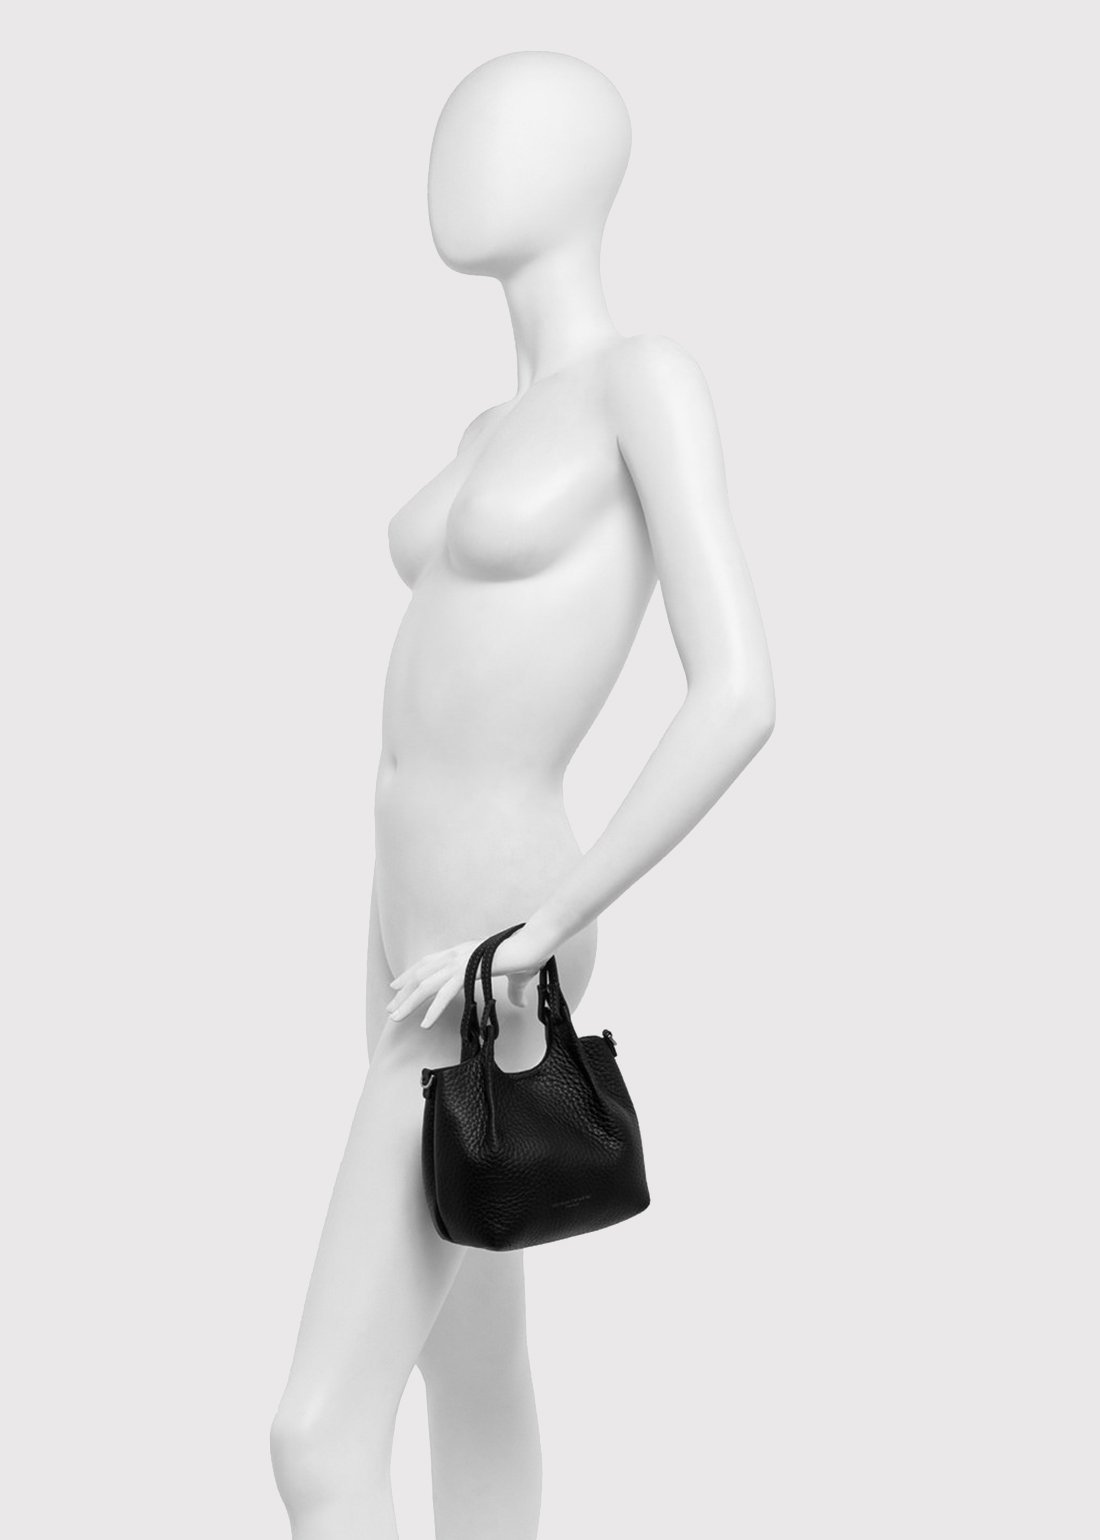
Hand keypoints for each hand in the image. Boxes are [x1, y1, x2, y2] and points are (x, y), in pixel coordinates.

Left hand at [386, 927, 550, 1029]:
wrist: (537, 944)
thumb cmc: (529, 955)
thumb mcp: (517, 976)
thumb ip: (514, 991)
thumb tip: (520, 1004)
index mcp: (463, 950)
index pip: (428, 962)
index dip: (411, 974)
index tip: (397, 987)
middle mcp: (457, 953)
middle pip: (421, 974)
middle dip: (403, 992)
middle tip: (390, 1009)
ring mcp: (461, 961)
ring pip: (426, 984)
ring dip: (409, 1002)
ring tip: (396, 1018)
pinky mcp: (469, 970)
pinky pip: (445, 993)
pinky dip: (433, 1009)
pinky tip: (424, 1024)